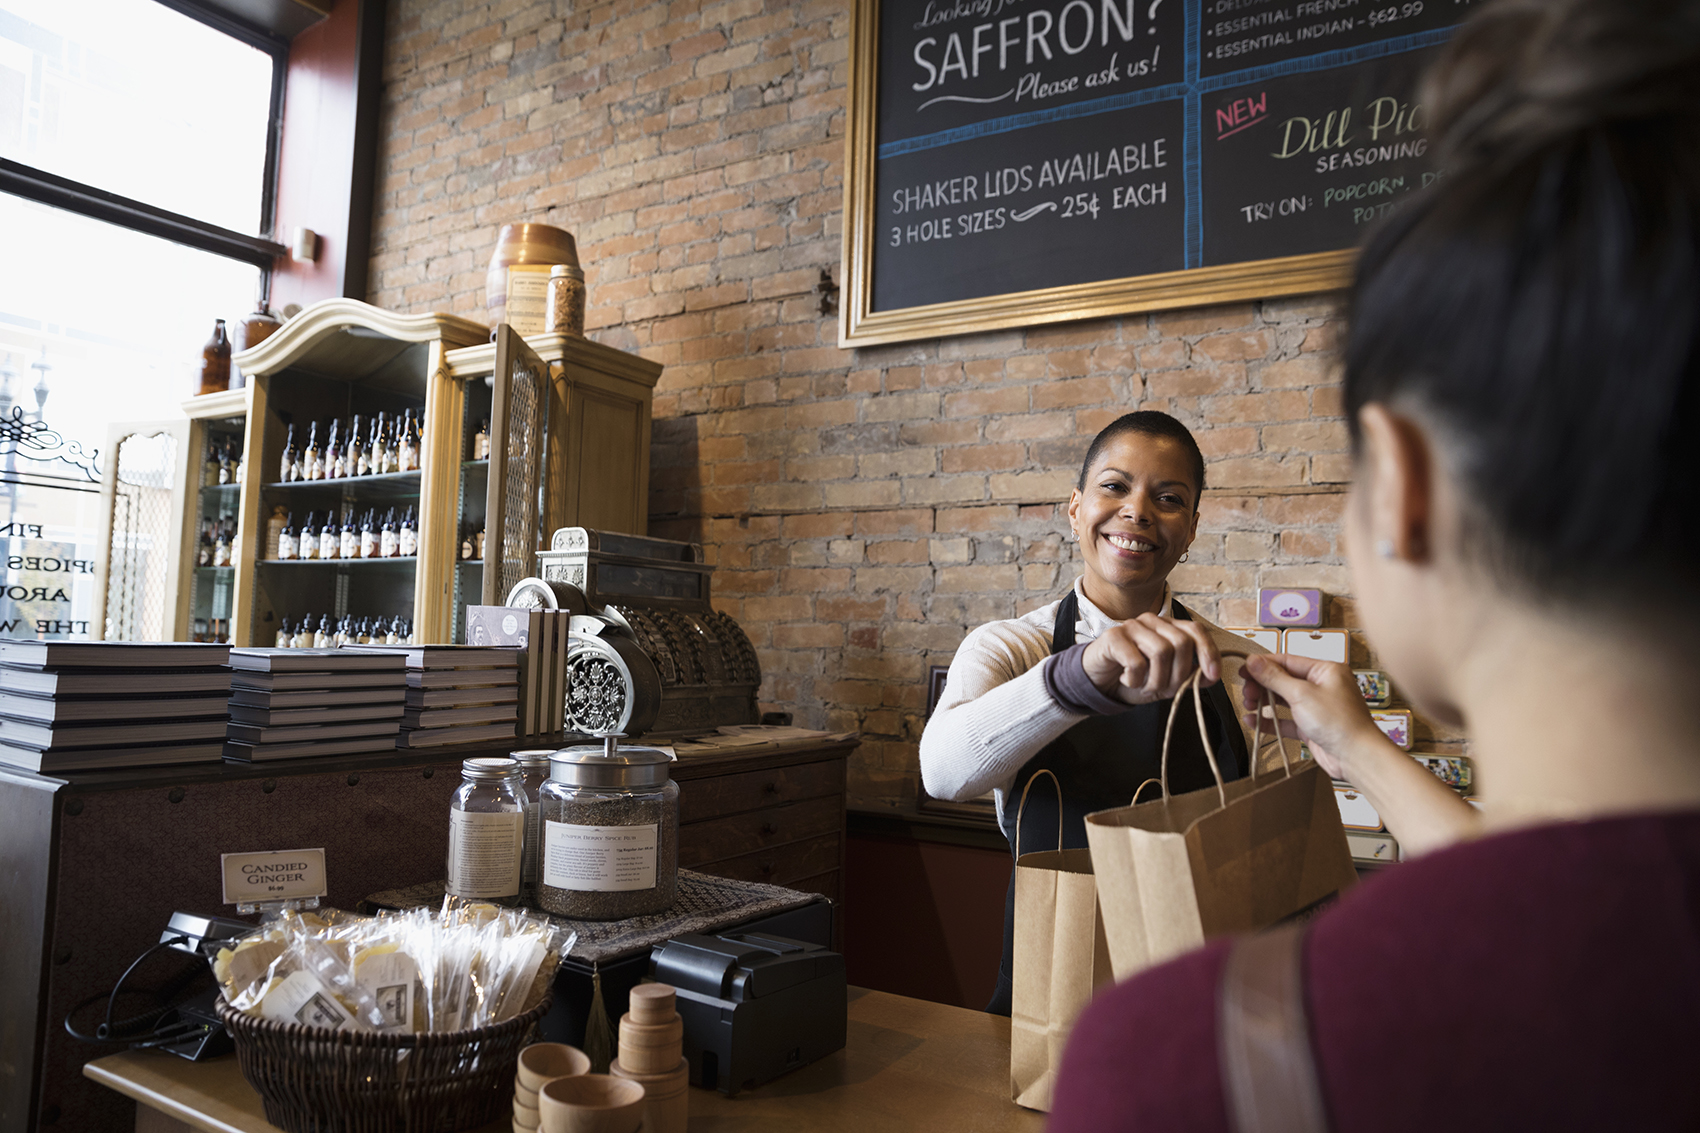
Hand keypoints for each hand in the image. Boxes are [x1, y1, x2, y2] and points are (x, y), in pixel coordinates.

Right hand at [1081, 614, 1221, 705]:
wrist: (1097, 681)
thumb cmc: (1132, 678)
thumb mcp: (1166, 682)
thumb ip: (1188, 677)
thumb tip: (1212, 676)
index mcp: (1167, 627)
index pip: (1196, 631)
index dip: (1208, 652)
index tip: (1213, 675)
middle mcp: (1151, 621)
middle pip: (1181, 643)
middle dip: (1177, 675)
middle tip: (1162, 689)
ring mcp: (1132, 626)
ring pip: (1161, 652)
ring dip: (1155, 680)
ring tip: (1144, 686)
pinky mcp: (1113, 636)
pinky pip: (1136, 662)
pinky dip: (1135, 680)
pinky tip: (1127, 680)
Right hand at [1239, 654, 1387, 780]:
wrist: (1357, 756)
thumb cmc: (1338, 721)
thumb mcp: (1301, 694)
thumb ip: (1275, 677)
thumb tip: (1254, 661)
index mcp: (1325, 670)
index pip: (1287, 661)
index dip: (1262, 665)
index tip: (1242, 670)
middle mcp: (1321, 686)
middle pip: (1283, 680)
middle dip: (1262, 686)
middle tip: (1245, 692)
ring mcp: (1316, 707)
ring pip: (1283, 700)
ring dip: (1263, 702)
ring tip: (1247, 705)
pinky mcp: (1311, 726)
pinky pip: (1286, 720)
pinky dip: (1270, 720)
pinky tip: (1253, 721)